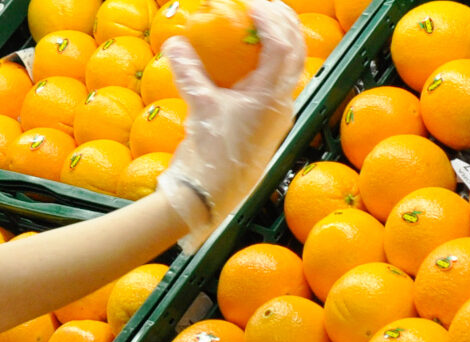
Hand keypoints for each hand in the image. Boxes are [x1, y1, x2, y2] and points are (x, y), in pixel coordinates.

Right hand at [157, 0, 305, 249]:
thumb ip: (188, 71)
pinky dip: (266, 60)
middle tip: (264, 2)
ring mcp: (278, 112)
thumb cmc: (210, 155)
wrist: (213, 195)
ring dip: (281, 38)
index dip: (269, 18)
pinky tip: (247, 54)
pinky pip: (275, 81)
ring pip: (291, 66)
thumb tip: (173, 42)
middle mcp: (282, 103)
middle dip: (285, 20)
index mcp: (271, 98)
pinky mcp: (269, 121)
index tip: (250, 4)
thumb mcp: (198, 107)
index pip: (281, 46)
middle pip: (296, 51)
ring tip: (261, 20)